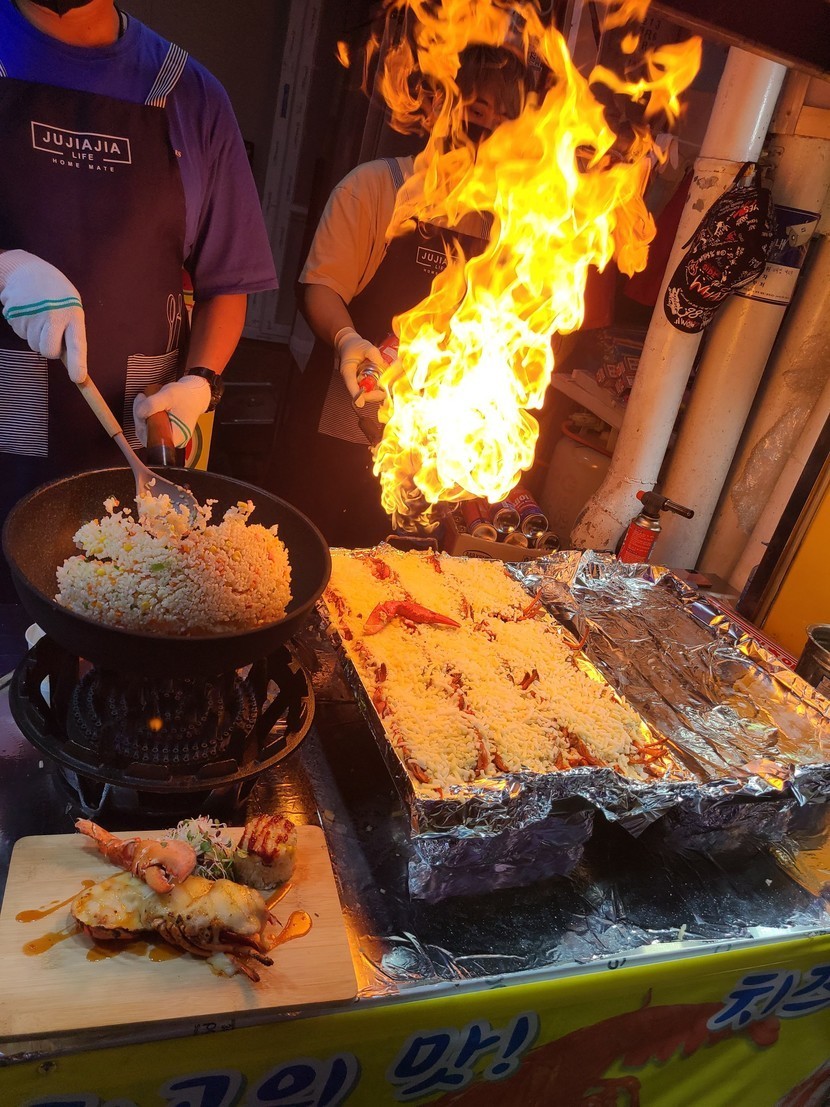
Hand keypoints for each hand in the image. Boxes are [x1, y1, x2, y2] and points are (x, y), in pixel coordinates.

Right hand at [0, 250, 86, 381]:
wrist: (27, 270)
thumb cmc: (56, 293)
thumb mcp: (71, 307)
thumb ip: (71, 331)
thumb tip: (69, 361)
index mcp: (73, 314)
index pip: (77, 344)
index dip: (77, 363)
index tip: (78, 378)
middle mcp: (53, 317)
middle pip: (49, 352)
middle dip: (50, 350)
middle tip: (51, 333)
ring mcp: (33, 317)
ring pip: (34, 346)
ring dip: (37, 337)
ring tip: (40, 316)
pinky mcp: (15, 316)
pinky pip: (22, 335)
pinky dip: (25, 328)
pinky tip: (29, 312)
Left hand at [133, 375, 210, 446]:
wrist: (196, 394)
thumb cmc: (186, 395)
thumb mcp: (169, 395)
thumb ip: (152, 404)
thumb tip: (139, 414)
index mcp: (176, 437)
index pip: (150, 438)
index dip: (141, 424)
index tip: (141, 407)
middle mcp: (173, 441)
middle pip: (147, 434)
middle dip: (141, 416)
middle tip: (142, 398)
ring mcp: (170, 437)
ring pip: (147, 430)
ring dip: (143, 414)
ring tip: (145, 399)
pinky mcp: (167, 431)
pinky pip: (152, 426)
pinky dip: (147, 415)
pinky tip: (149, 405)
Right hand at [334, 326, 385, 405]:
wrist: (351, 345)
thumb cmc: (355, 346)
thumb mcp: (364, 345)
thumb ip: (373, 353)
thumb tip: (381, 363)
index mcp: (348, 370)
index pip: (350, 384)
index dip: (356, 394)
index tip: (361, 403)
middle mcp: (352, 379)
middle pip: (360, 393)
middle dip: (372, 395)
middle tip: (383, 393)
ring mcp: (358, 382)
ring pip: (366, 394)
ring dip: (376, 394)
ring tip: (386, 390)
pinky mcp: (363, 382)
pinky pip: (370, 390)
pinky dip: (377, 390)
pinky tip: (385, 386)